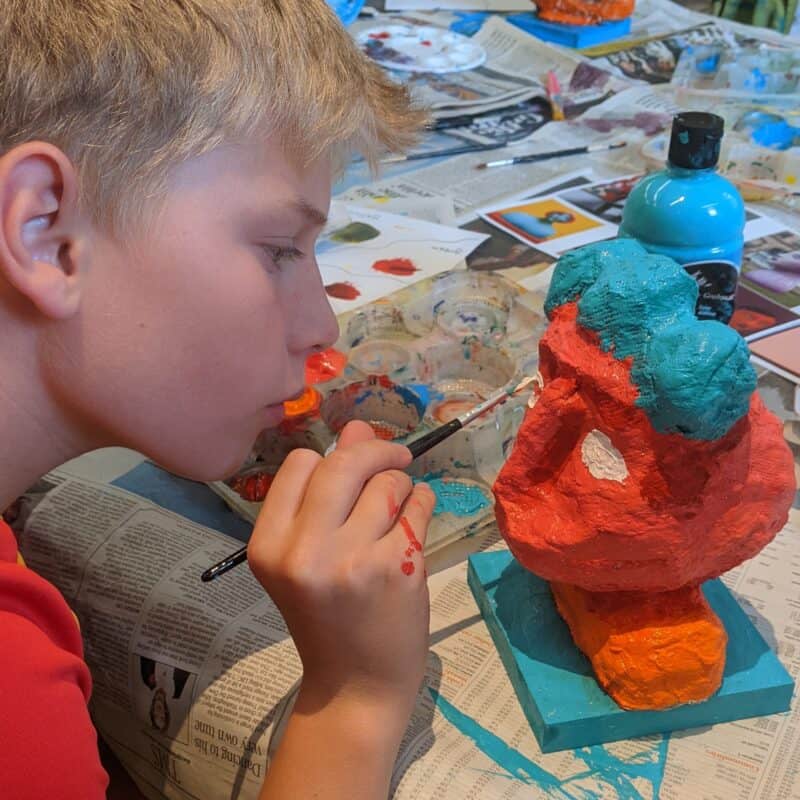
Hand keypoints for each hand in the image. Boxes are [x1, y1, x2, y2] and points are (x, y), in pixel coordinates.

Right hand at [248, 421, 434, 716]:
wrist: (355, 685)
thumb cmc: (327, 615)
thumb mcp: (309, 554)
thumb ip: (326, 490)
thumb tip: (355, 425)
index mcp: (268, 545)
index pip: (301, 464)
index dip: (331, 459)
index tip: (353, 466)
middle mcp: (304, 550)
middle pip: (345, 462)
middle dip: (377, 449)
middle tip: (397, 456)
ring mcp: (353, 559)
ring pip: (388, 481)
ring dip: (403, 482)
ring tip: (403, 503)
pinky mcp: (397, 568)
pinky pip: (418, 506)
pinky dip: (422, 501)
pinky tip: (417, 514)